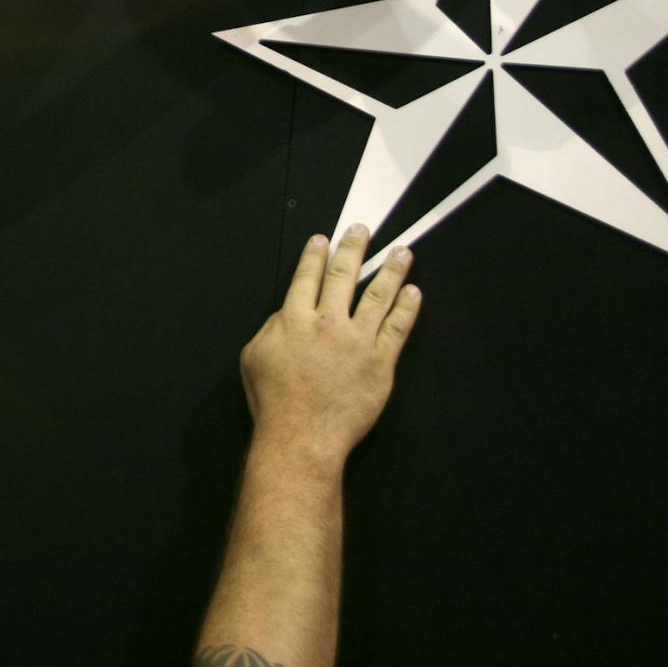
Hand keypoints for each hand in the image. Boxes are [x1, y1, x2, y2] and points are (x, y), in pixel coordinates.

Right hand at [240, 225, 420, 467]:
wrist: (302, 436)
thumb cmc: (274, 403)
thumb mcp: (253, 358)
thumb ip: (271, 328)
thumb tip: (286, 315)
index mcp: (294, 320)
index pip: (307, 277)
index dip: (316, 255)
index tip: (324, 239)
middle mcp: (327, 323)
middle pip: (343, 276)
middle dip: (353, 248)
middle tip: (362, 230)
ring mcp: (358, 341)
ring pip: (378, 295)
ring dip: (391, 269)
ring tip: (402, 252)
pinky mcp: (381, 363)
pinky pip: (398, 327)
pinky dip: (407, 307)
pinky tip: (413, 291)